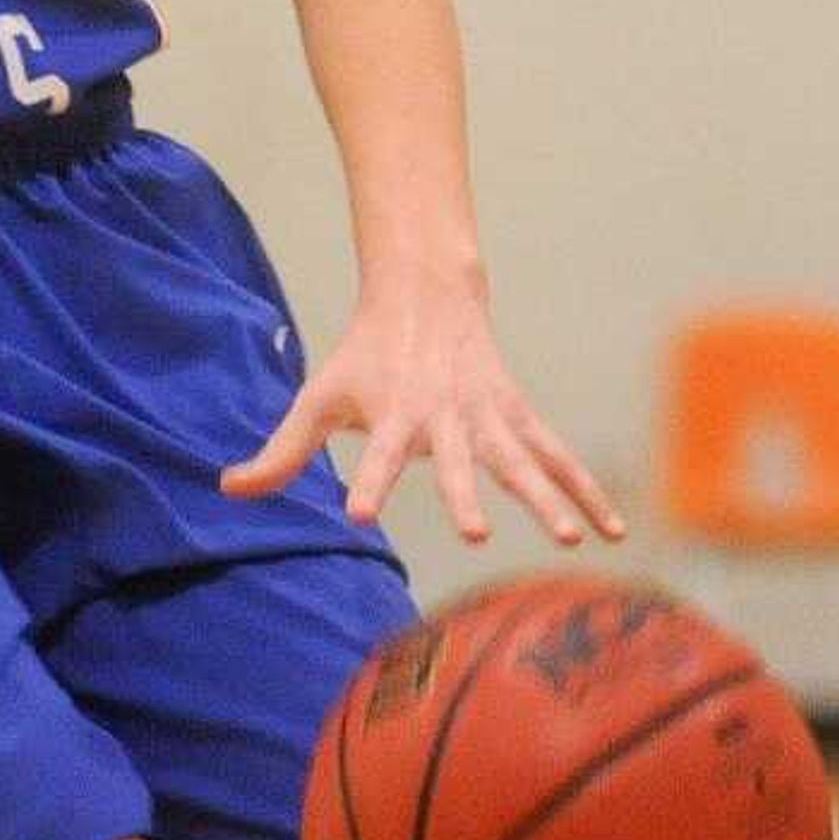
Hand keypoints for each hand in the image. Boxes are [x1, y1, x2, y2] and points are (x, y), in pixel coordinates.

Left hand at [220, 276, 625, 545]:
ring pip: (522, 461)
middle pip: (458, 462)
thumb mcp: (317, 398)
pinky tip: (610, 531)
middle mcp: (444, 419)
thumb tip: (229, 490)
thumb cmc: (363, 360)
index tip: (358, 513)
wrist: (424, 298)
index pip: (374, 455)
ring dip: (546, 498)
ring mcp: (487, 417)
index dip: (365, 481)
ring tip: (572, 541)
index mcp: (392, 416)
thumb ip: (280, 452)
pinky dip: (585, 490)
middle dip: (465, 496)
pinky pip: (557, 457)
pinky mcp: (518, 417)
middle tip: (475, 535)